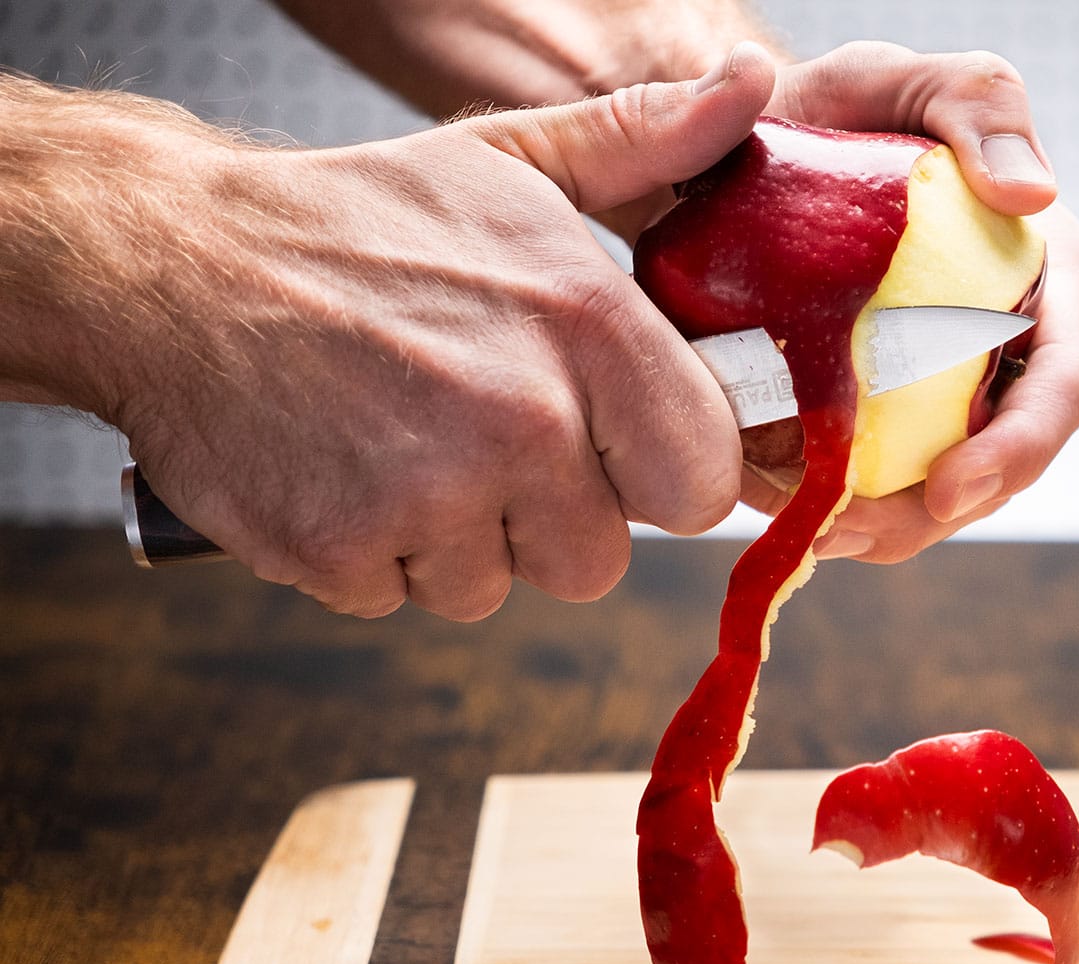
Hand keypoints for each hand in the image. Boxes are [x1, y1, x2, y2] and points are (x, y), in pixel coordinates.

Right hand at [105, 48, 779, 617]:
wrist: (166, 264)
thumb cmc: (357, 224)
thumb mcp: (510, 165)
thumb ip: (644, 145)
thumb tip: (751, 87)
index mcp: (584, 327)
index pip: (702, 481)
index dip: (659, 472)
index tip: (615, 447)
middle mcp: (520, 419)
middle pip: (599, 557)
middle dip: (551, 518)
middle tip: (485, 437)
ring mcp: (427, 496)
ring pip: (498, 587)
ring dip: (458, 540)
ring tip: (403, 442)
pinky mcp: (340, 552)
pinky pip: (403, 598)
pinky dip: (375, 556)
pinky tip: (345, 470)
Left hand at [745, 43, 1078, 562]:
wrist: (743, 153)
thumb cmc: (836, 110)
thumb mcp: (898, 78)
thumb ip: (978, 101)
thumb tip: (1032, 195)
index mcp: (1040, 281)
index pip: (1067, 382)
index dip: (1021, 447)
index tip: (949, 486)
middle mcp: (1004, 349)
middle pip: (1002, 466)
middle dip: (935, 515)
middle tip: (850, 530)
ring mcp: (944, 394)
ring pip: (935, 496)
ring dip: (879, 531)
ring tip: (812, 533)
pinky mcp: (882, 422)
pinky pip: (873, 487)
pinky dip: (835, 512)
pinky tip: (787, 515)